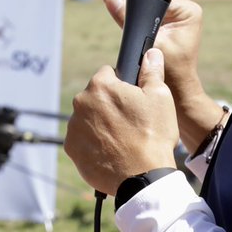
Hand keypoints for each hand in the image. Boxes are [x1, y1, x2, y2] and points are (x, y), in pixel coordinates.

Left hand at [64, 49, 178, 195]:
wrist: (143, 177)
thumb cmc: (153, 135)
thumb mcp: (160, 97)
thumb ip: (152, 71)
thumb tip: (151, 53)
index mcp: (100, 86)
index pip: (108, 73)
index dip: (122, 84)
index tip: (132, 98)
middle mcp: (80, 104)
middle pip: (95, 96)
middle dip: (109, 104)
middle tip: (129, 121)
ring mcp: (74, 128)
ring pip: (88, 118)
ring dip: (100, 123)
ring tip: (122, 138)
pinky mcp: (72, 149)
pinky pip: (82, 139)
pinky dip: (93, 143)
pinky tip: (111, 150)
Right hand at [103, 0, 223, 150]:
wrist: (178, 90)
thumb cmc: (171, 72)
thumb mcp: (149, 44)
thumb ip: (129, 20)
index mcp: (187, 12)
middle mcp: (184, 10)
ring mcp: (176, 15)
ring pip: (149, 0)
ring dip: (131, 1)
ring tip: (110, 0)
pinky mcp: (167, 22)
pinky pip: (149, 10)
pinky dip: (135, 11)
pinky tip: (119, 8)